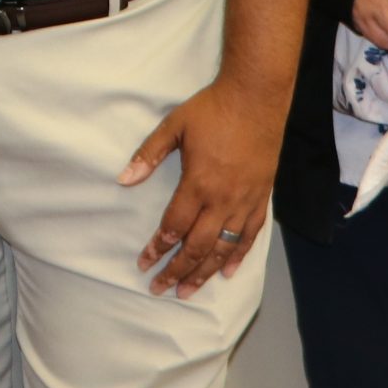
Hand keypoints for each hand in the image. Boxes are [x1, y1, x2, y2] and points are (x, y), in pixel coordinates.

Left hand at [119, 79, 282, 298]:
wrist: (257, 97)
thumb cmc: (213, 110)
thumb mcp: (173, 126)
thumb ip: (148, 154)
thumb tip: (124, 179)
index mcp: (198, 183)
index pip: (173, 226)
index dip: (157, 248)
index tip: (143, 264)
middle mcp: (223, 199)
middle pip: (198, 246)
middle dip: (177, 270)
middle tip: (160, 289)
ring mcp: (245, 200)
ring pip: (225, 247)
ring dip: (205, 272)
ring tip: (189, 291)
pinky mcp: (262, 196)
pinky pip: (251, 234)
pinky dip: (239, 256)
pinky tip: (228, 272)